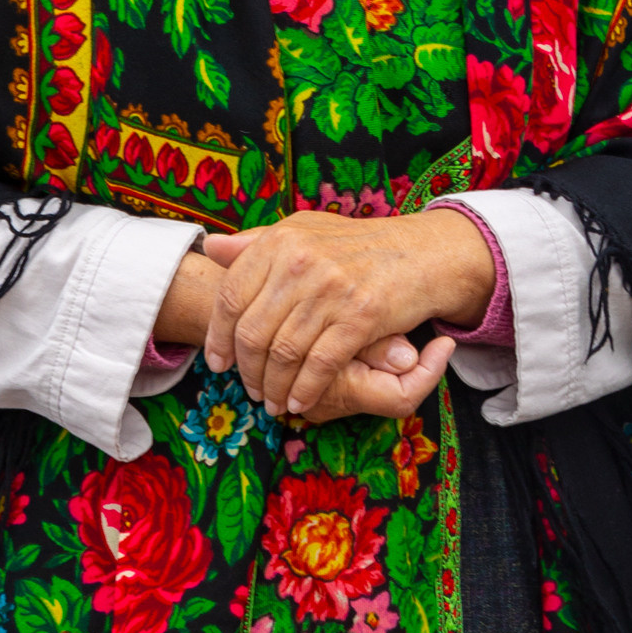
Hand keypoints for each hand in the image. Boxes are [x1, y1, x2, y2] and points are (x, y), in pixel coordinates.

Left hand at [155, 209, 493, 418]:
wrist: (421, 253)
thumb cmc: (357, 247)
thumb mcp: (305, 231)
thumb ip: (257, 242)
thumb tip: (211, 248)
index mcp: (281, 241)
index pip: (231, 296)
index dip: (218, 336)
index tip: (218, 362)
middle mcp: (302, 262)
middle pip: (253, 331)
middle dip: (247, 371)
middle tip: (250, 389)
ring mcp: (331, 289)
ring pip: (284, 354)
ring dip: (274, 387)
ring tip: (273, 401)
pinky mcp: (360, 316)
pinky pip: (319, 364)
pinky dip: (305, 389)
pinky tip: (300, 401)